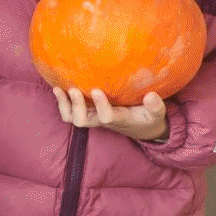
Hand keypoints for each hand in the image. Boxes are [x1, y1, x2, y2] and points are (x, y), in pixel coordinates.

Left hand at [53, 87, 168, 141]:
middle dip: (76, 106)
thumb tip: (151, 96)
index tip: (97, 90)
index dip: (100, 105)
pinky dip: (62, 102)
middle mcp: (102, 120)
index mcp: (119, 119)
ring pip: (72, 119)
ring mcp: (93, 117)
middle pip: (82, 120)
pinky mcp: (88, 113)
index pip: (106, 117)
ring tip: (59, 89)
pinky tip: (58, 87)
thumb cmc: (148, 118)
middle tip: (73, 89)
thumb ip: (156, 106)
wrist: (140, 128)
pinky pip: (70, 113)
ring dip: (64, 105)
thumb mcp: (157, 114)